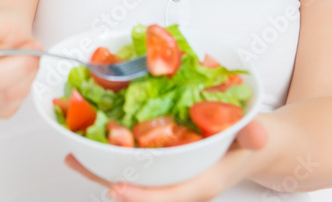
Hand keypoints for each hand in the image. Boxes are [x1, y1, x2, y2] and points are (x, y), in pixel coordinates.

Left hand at [64, 120, 268, 200]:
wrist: (256, 146)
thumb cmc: (252, 142)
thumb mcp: (257, 136)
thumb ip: (256, 136)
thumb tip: (259, 134)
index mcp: (201, 183)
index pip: (166, 197)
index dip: (140, 195)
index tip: (115, 188)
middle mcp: (180, 184)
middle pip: (138, 192)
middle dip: (107, 180)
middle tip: (79, 162)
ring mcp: (169, 177)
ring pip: (130, 180)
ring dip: (101, 169)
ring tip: (72, 155)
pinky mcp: (161, 166)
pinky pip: (132, 166)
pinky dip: (110, 156)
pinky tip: (89, 143)